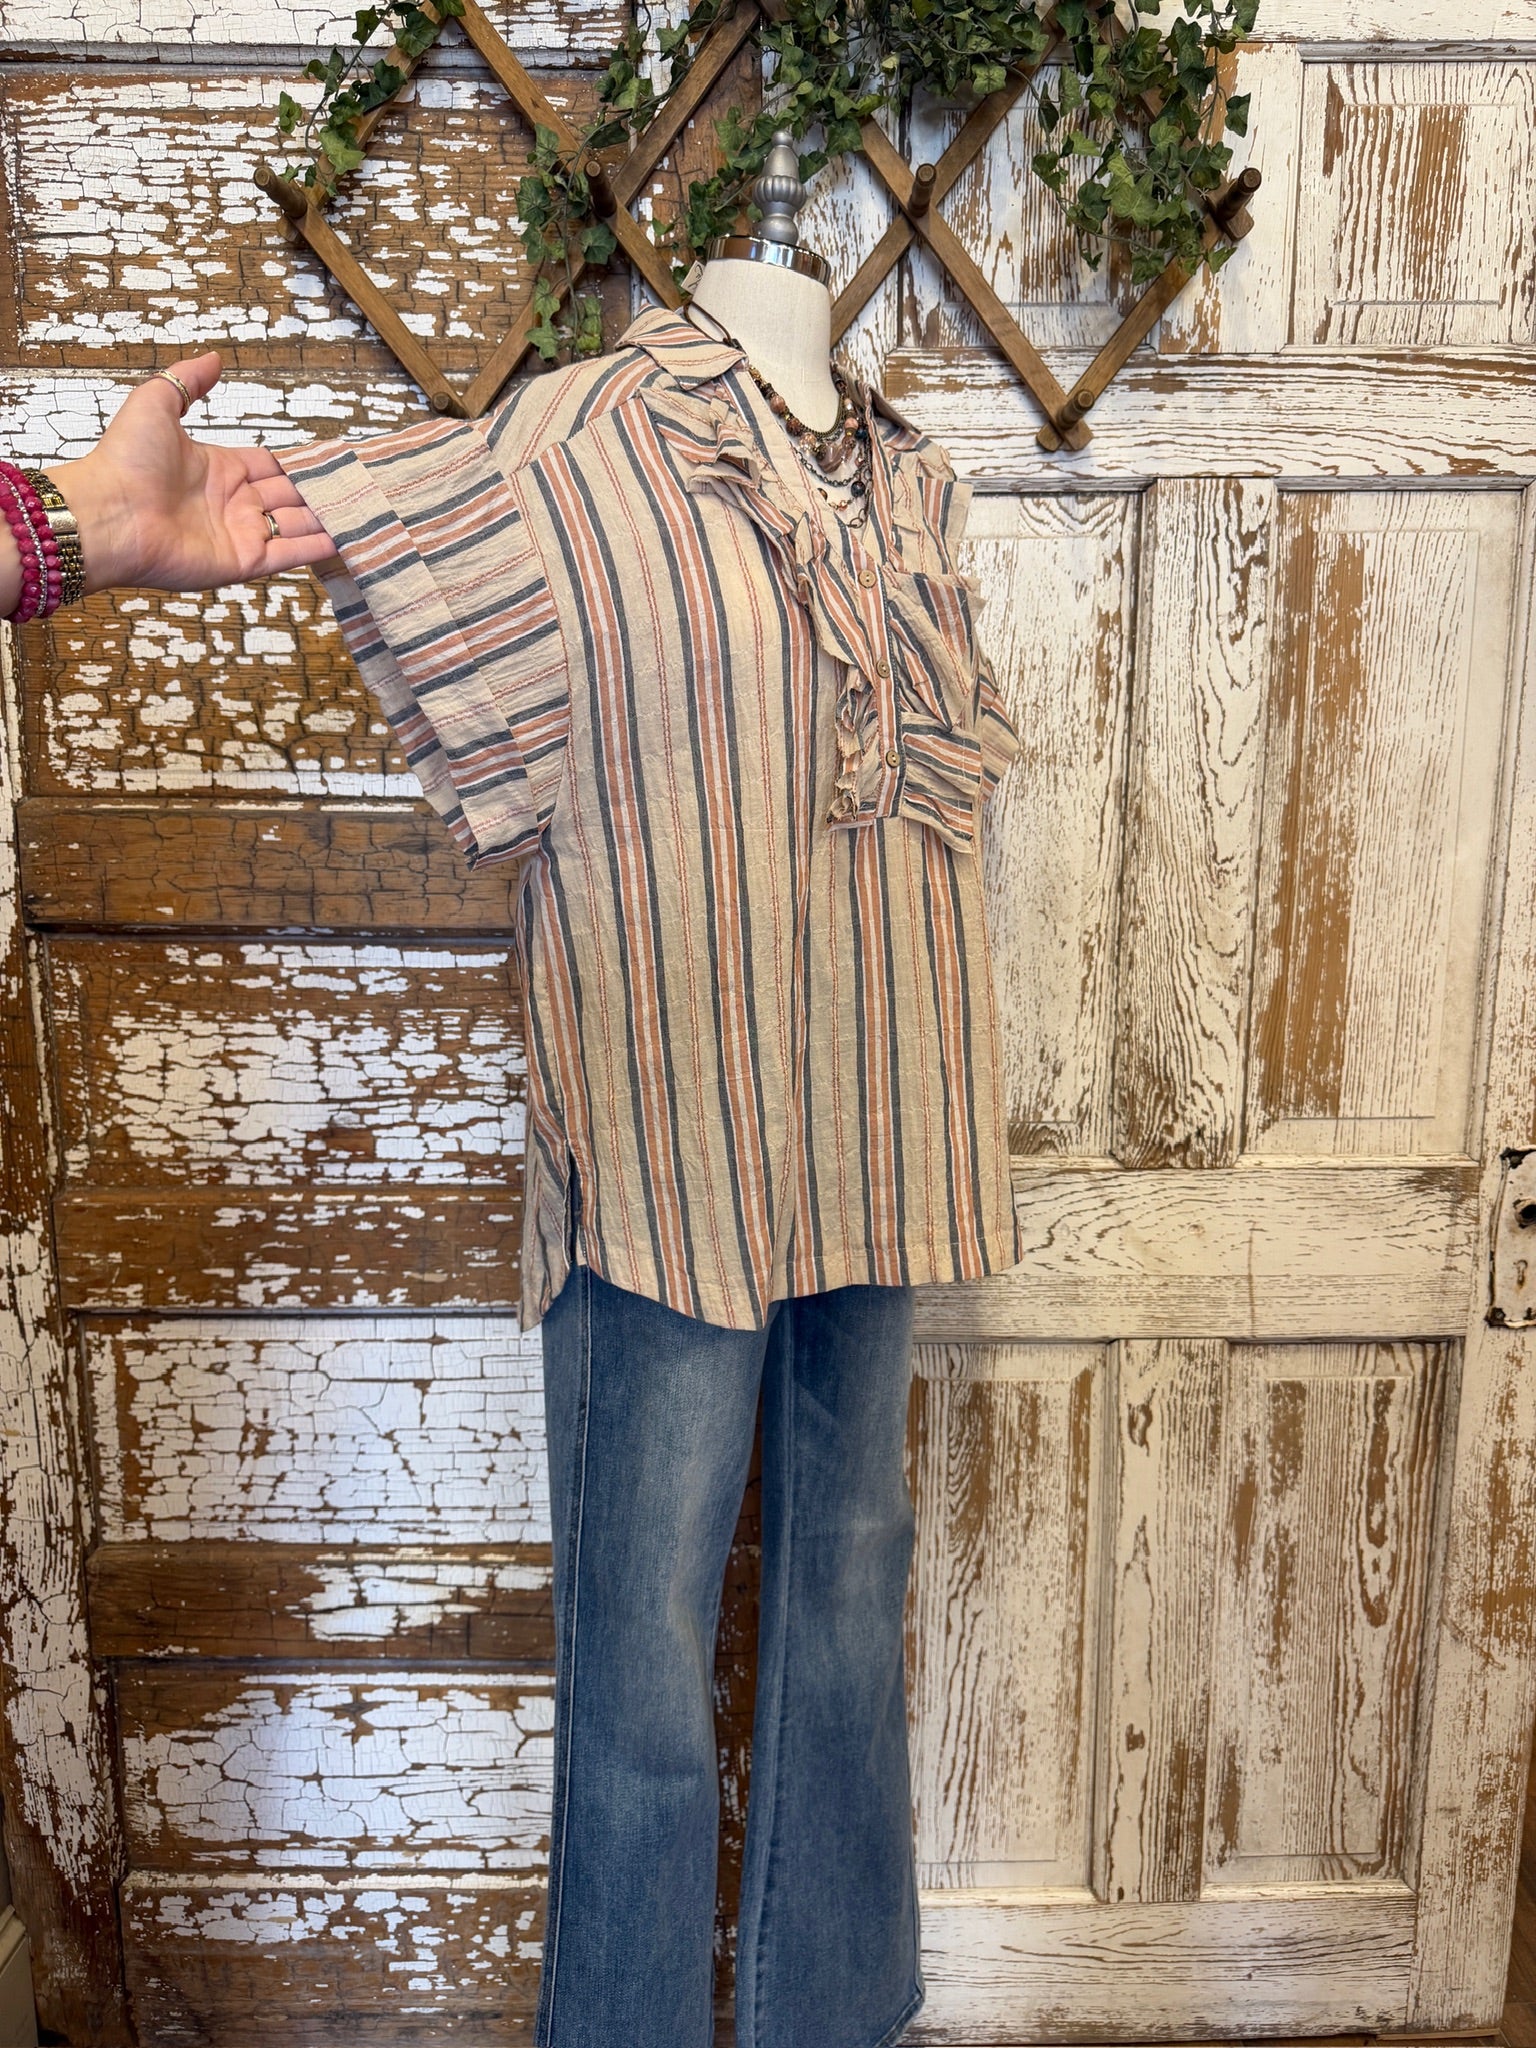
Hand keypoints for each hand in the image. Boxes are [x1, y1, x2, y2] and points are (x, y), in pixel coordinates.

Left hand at [45, 350, 338, 595]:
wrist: (109, 513)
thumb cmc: (125, 459)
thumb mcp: (156, 402)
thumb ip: (188, 380)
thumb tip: (215, 357)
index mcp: (218, 468)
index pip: (268, 465)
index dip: (295, 464)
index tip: (328, 462)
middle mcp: (233, 502)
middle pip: (287, 497)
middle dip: (318, 494)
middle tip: (356, 489)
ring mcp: (239, 533)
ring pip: (294, 525)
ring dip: (325, 520)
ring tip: (362, 513)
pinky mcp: (243, 561)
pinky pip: (288, 554)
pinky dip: (316, 549)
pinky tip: (346, 540)